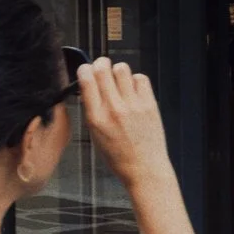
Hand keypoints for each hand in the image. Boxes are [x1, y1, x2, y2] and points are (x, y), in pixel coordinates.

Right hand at [73, 60, 170, 190]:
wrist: (144, 168)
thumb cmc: (118, 156)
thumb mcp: (95, 135)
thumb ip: (92, 110)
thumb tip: (89, 86)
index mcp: (96, 118)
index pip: (86, 80)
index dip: (84, 69)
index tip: (86, 70)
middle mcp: (114, 109)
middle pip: (103, 68)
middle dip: (100, 64)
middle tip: (102, 69)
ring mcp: (133, 105)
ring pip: (122, 68)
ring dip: (118, 72)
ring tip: (119, 82)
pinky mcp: (149, 104)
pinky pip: (141, 78)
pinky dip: (135, 81)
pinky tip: (133, 91)